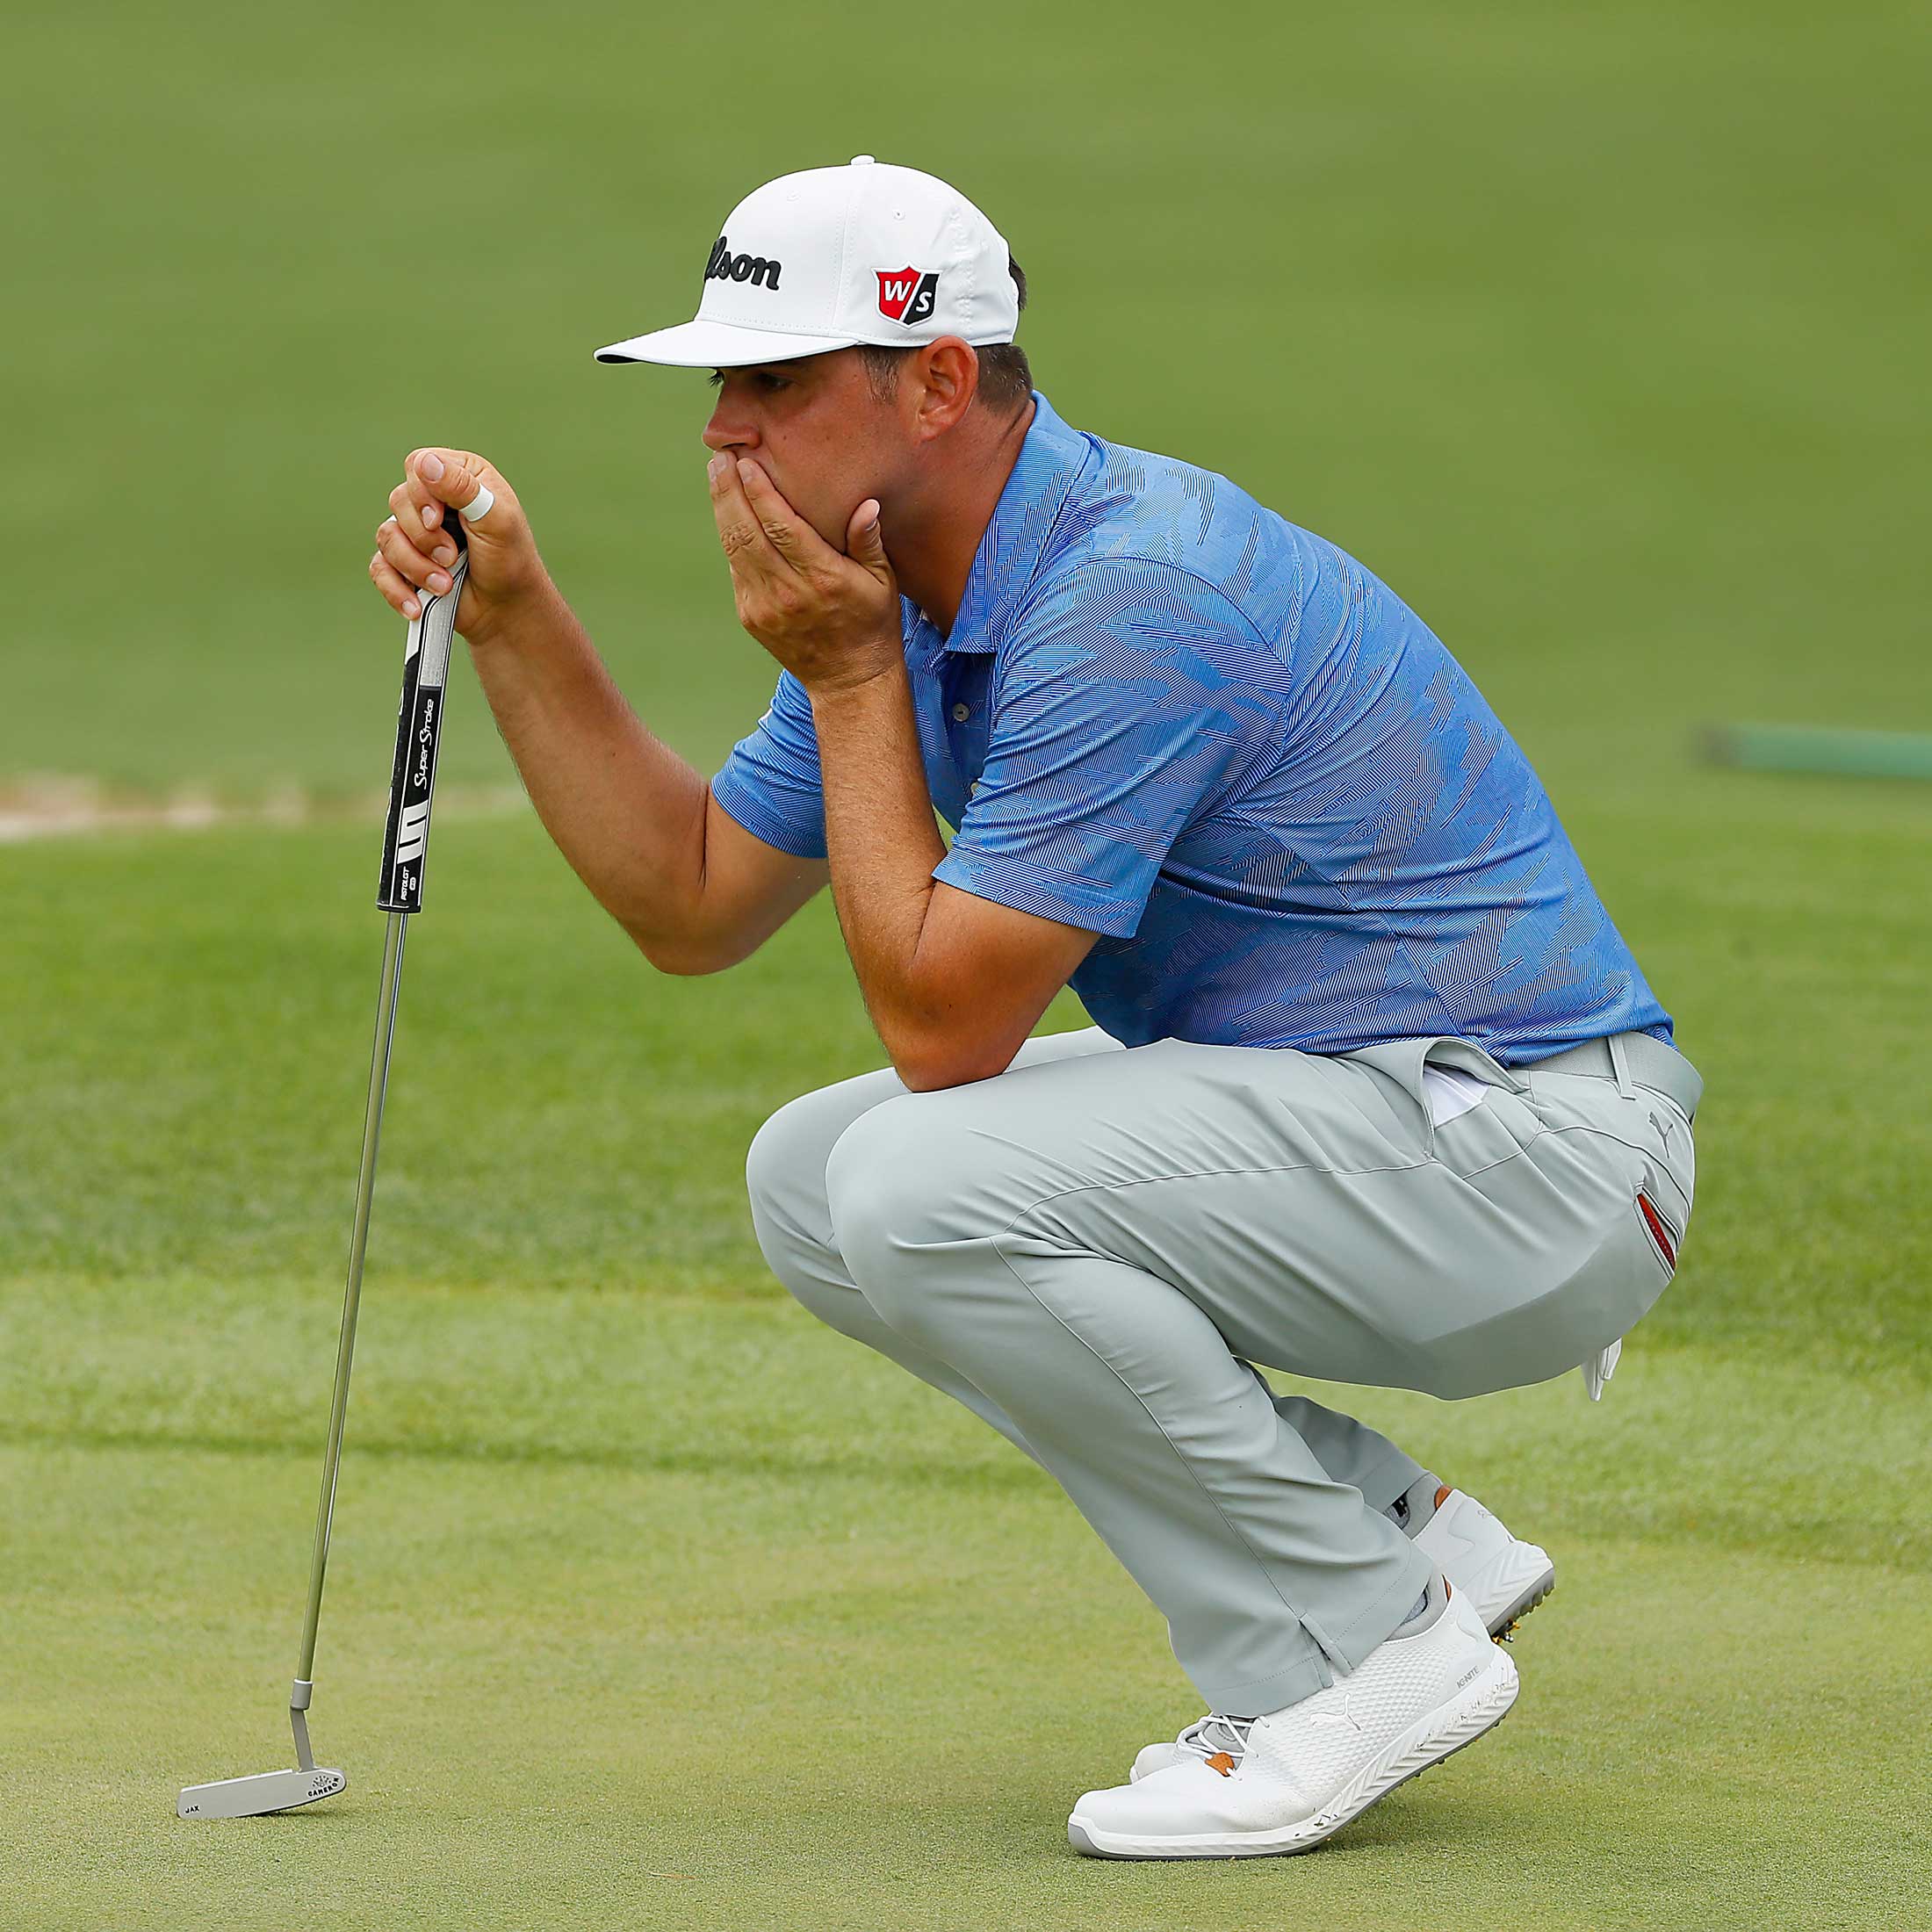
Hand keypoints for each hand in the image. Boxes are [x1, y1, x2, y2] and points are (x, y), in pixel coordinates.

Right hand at [370, 449, 547, 644]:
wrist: (507, 611)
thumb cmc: (510, 561)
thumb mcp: (496, 520)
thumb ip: (463, 488)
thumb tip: (425, 462)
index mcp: (459, 477)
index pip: (418, 465)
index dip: (421, 493)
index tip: (438, 520)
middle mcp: (434, 500)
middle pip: (399, 500)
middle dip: (424, 536)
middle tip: (453, 556)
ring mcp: (415, 532)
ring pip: (386, 536)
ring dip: (415, 566)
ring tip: (445, 585)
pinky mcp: (403, 563)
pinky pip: (379, 568)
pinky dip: (396, 589)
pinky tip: (416, 606)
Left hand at [708, 455, 900, 693]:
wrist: (849, 679)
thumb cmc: (872, 623)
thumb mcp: (882, 582)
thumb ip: (869, 542)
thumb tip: (866, 505)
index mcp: (822, 579)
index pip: (781, 527)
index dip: (759, 492)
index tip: (745, 462)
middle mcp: (788, 593)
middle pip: (746, 532)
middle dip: (728, 491)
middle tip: (719, 457)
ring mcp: (764, 607)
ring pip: (733, 548)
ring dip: (722, 509)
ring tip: (716, 475)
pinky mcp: (751, 617)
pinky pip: (736, 569)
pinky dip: (731, 538)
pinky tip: (730, 513)